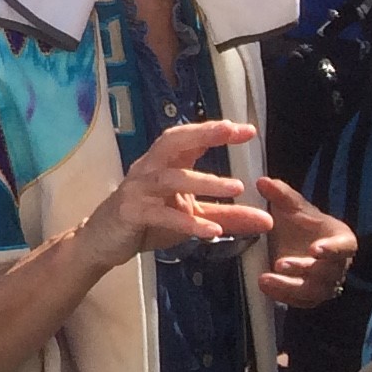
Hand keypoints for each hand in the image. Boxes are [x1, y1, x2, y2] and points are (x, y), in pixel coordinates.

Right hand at [78, 117, 270, 265]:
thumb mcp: (192, 216)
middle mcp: (149, 169)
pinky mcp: (130, 213)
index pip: (188, 139)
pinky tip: (212, 230)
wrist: (103, 242)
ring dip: (204, 181)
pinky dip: (187, 221)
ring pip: (170, 178)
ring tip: (236, 188)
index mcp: (163, 163)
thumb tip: (269, 220)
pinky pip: (160, 214)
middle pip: (173, 142)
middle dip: (202, 134)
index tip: (247, 129)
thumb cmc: (148, 222)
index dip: (214, 130)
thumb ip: (228, 216)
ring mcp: (137, 189)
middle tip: (230, 131)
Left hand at [251, 175, 356, 308]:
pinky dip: (286, 297)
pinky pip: (303, 302)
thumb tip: (262, 181)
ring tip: (265, 279)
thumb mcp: (292, 207)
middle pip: (327, 272)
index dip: (332, 249)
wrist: (298, 242)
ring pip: (314, 291)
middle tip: (280, 263)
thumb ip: (281, 195)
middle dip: (304, 269)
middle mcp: (338, 265)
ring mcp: (326, 283)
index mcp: (342, 241)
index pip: (344, 247)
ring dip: (291, 287)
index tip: (315, 249)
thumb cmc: (302, 223)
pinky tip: (266, 288)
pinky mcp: (312, 296)